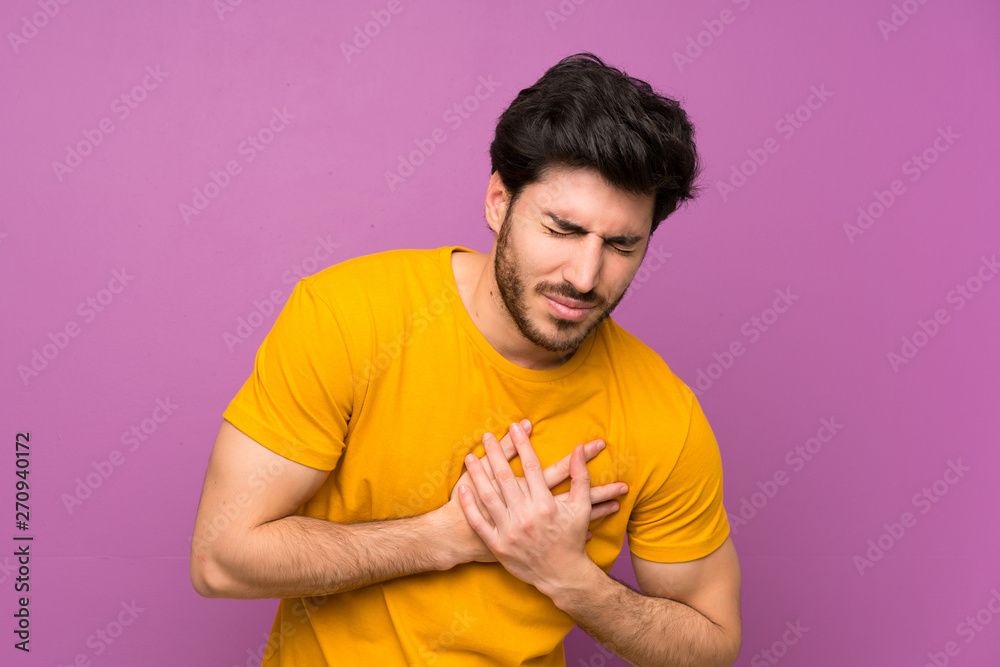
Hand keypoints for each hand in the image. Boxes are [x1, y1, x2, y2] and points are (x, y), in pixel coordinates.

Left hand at [440, 419, 626, 565]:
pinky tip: (463, 488)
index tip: (515, 426)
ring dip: (477, 474)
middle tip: (486, 436)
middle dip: (495, 453)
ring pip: (488, 497)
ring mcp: (510, 532)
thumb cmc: (572, 538)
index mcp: (546, 504)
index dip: (522, 443)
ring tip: (470, 457)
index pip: (530, 466)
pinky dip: (470, 505)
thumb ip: (580, 476)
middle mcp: (526, 516)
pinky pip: (479, 522)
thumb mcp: (581, 506)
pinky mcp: (498, 546)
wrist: (562, 575)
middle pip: (505, 477)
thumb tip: (579, 448)